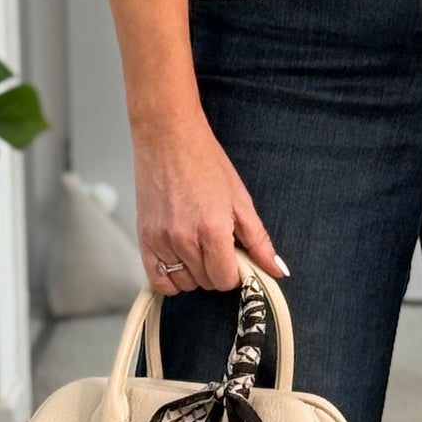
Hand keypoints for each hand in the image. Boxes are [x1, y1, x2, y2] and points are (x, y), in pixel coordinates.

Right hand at [133, 108, 287, 294]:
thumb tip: (277, 270)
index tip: (235, 259)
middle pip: (206, 282)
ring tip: (198, 249)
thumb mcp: (241, 201)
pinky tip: (181, 263)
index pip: (226, 279)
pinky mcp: (144, 238)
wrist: (169, 139)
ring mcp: (161, 240)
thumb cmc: (205, 163)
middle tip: (217, 246)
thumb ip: (259, 241)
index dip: (235, 273)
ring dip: (195, 274)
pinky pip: (157, 279)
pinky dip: (171, 279)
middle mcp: (184, 239)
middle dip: (216, 270)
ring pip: (184, 282)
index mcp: (213, 230)